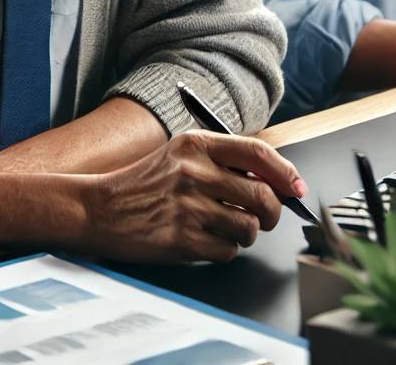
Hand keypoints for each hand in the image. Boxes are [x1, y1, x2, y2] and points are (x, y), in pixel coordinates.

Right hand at [80, 130, 306, 263]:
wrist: (100, 208)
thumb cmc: (145, 183)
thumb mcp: (180, 154)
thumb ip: (222, 160)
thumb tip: (275, 180)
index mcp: (196, 144)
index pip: (257, 152)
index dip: (285, 172)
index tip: (296, 187)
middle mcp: (194, 172)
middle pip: (262, 195)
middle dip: (271, 212)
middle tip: (262, 216)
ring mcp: (188, 207)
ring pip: (250, 228)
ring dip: (246, 234)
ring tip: (226, 228)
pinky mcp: (182, 240)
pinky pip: (228, 252)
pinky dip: (224, 250)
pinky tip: (204, 240)